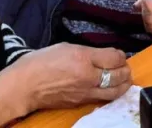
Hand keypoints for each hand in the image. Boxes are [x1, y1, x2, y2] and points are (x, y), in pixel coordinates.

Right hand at [0, 44, 130, 118]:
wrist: (25, 85)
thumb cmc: (42, 62)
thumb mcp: (67, 47)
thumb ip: (88, 53)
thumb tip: (105, 56)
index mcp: (84, 59)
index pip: (115, 58)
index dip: (121, 56)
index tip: (120, 54)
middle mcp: (88, 77)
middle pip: (119, 76)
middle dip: (125, 70)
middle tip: (125, 66)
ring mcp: (86, 92)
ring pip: (115, 92)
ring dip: (123, 84)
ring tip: (123, 79)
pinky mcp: (81, 103)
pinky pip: (102, 98)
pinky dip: (110, 92)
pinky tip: (109, 87)